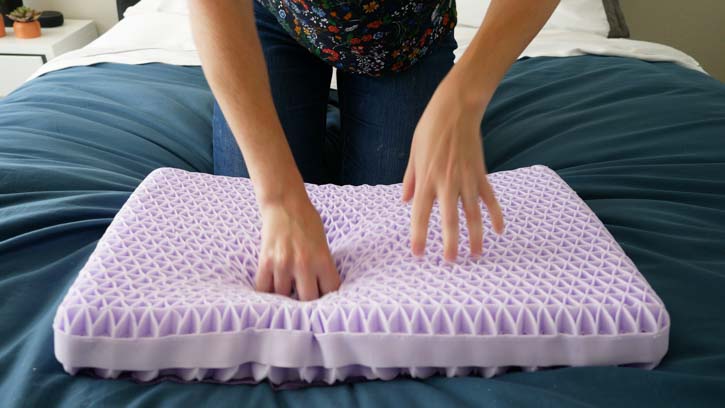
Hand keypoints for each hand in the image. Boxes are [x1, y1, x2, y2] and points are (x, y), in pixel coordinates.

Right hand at [255, 194, 339, 299]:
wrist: (284, 203)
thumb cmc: (307, 221)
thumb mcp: (323, 243)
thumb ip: (322, 265)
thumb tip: (322, 289)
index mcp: (323, 259)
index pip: (331, 291)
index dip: (328, 297)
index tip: (324, 298)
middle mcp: (304, 264)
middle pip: (307, 300)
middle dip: (306, 300)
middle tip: (304, 297)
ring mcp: (283, 264)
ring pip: (283, 296)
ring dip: (285, 295)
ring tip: (287, 290)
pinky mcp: (266, 262)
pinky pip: (264, 288)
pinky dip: (267, 292)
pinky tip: (271, 288)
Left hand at [402, 69, 504, 260]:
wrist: (456, 109)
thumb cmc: (430, 129)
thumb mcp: (413, 153)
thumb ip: (411, 179)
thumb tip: (405, 201)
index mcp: (426, 179)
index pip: (420, 214)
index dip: (419, 236)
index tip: (418, 254)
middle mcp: (446, 183)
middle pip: (449, 219)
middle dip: (450, 243)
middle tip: (451, 262)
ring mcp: (466, 179)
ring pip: (472, 214)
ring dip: (475, 236)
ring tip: (476, 255)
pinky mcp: (481, 173)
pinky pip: (489, 198)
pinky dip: (496, 214)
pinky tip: (499, 231)